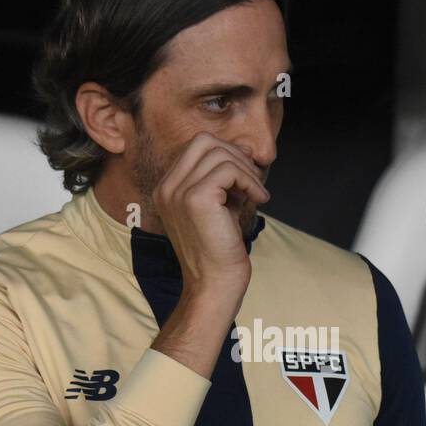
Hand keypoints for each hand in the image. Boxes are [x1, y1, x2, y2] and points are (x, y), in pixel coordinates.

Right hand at [152, 132, 270, 294]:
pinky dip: (250, 180)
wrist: (214, 284)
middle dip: (236, 155)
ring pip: (219, 153)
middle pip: (204, 141)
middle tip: (253, 181)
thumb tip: (244, 150)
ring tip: (257, 193)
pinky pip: (229, 170)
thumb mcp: (219, 206)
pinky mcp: (195, 198)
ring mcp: (177, 192)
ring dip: (247, 170)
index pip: (196, 147)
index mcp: (166, 189)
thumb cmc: (219, 250)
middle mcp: (166, 188)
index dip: (226, 154)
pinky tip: (259, 200)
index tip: (246, 177)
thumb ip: (224, 180)